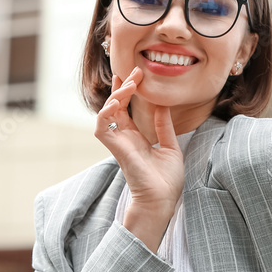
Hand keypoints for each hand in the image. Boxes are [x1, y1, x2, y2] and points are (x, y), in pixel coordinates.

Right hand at [94, 68, 184, 212]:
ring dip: (115, 96)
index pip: (126, 109)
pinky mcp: (116, 149)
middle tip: (135, 72)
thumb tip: (162, 105)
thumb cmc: (167, 179)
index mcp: (136, 137)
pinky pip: (102, 127)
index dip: (128, 91)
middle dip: (123, 87)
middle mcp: (124, 138)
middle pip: (115, 106)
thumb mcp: (170, 146)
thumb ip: (163, 126)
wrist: (163, 199)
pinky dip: (106, 113)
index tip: (137, 75)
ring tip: (128, 84)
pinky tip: (117, 102)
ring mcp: (119, 143)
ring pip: (106, 113)